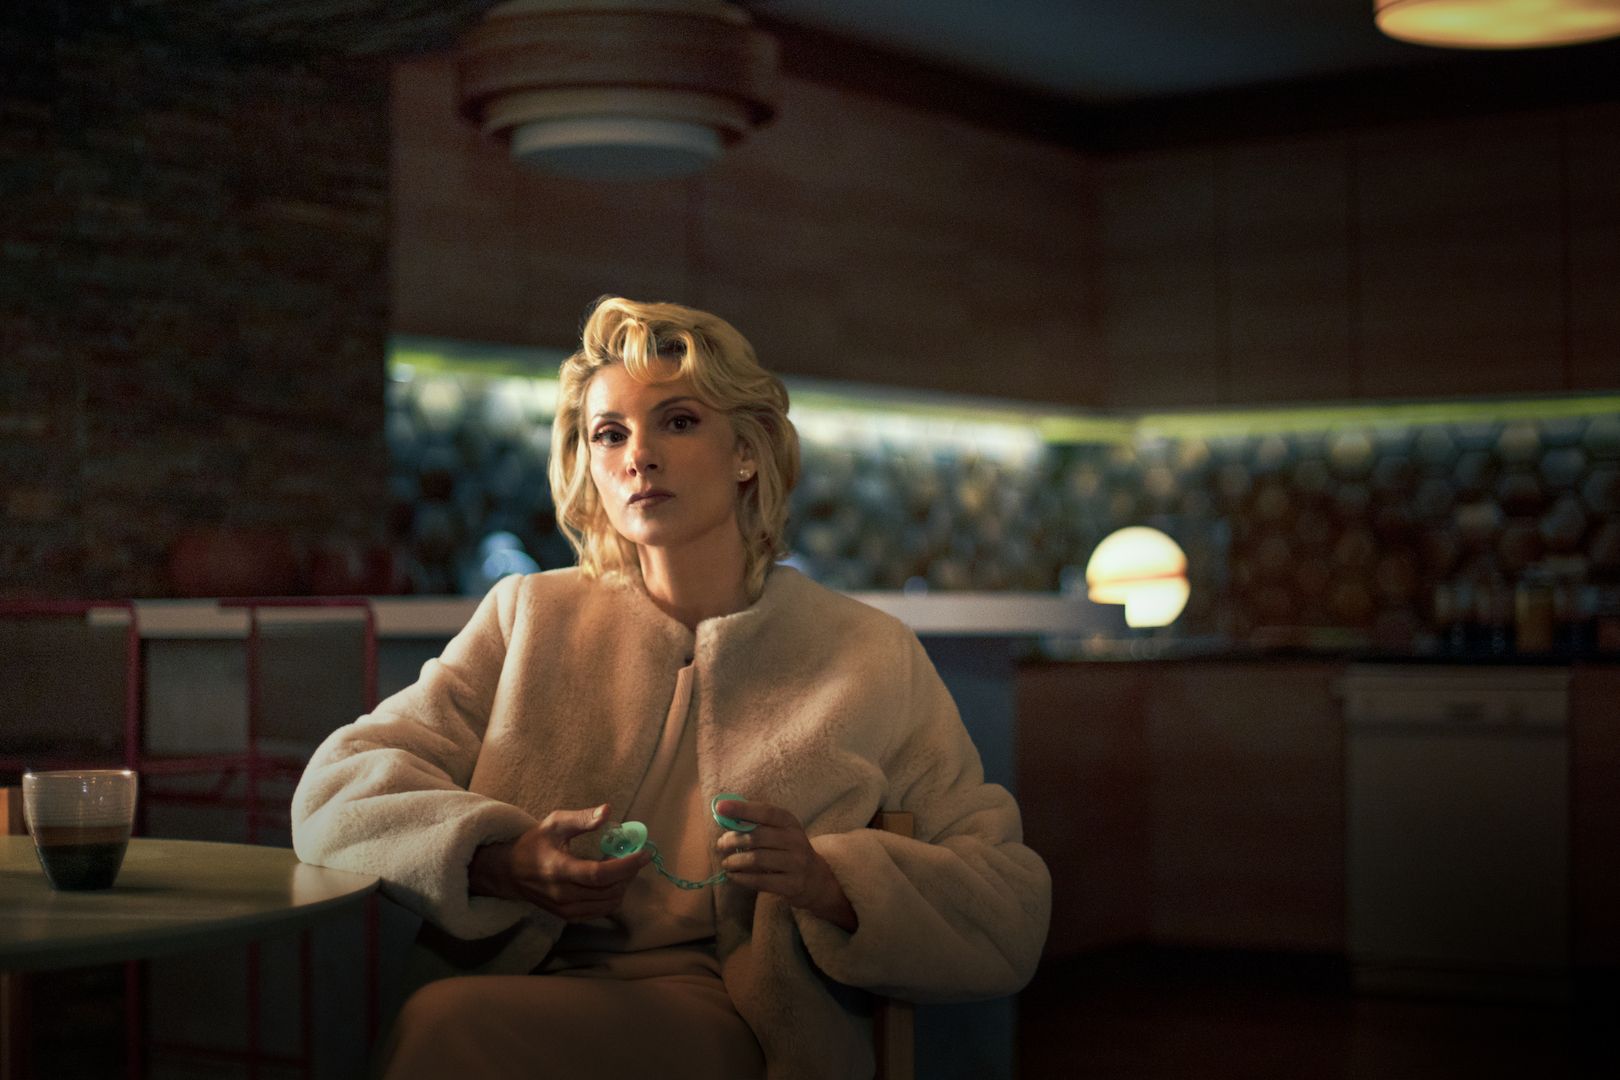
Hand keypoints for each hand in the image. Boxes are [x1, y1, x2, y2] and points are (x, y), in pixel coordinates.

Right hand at [469, 804, 650, 920]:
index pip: (600, 874)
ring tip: (623, 866)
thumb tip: (607, 811)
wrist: (511, 873)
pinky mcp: (569, 917)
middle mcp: (563, 894)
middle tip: (636, 855)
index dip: (626, 866)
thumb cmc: (534, 844)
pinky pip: (601, 911)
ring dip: (623, 885)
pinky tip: (611, 880)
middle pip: (609, 890)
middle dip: (629, 873)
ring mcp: (566, 909)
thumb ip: (582, 818)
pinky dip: (613, 896)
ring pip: (608, 903)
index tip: (645, 853)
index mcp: (559, 869)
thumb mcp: (555, 823)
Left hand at [714, 799, 857, 931]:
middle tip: (720, 845)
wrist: (815, 878)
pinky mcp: (792, 884)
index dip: (742, 809)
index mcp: (789, 822)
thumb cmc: (788, 850)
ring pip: (757, 859)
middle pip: (757, 837)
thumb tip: (723, 814)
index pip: (765, 812)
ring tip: (726, 863)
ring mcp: (796, 863)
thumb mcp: (779, 831)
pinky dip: (742, 878)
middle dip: (733, 840)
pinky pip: (761, 880)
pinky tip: (733, 876)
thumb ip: (755, 823)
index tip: (720, 807)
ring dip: (735, 861)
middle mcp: (795, 840)